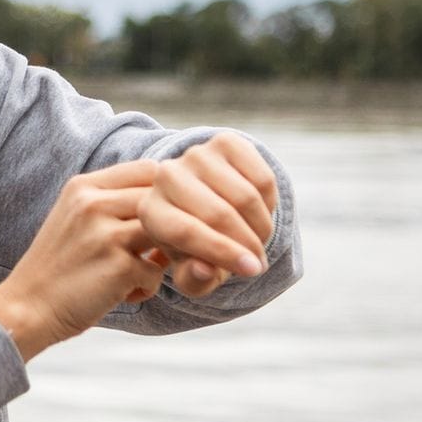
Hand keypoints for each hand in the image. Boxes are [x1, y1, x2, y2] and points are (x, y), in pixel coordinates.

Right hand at [0, 159, 174, 358]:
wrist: (26, 309)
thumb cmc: (57, 267)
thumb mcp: (73, 218)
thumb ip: (110, 202)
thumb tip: (166, 201)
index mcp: (83, 186)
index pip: (147, 169)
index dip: (163, 194)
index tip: (160, 218)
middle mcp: (93, 204)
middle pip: (161, 200)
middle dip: (168, 226)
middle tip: (156, 251)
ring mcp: (106, 235)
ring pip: (166, 233)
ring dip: (162, 256)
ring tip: (140, 271)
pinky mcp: (119, 267)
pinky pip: (156, 271)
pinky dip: (146, 287)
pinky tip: (123, 294)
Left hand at [137, 132, 278, 298]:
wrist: (211, 205)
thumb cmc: (198, 248)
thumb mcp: (193, 273)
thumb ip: (195, 279)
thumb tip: (205, 270)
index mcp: (150, 211)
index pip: (186, 232)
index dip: (223, 253)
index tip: (253, 270)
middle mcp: (166, 176)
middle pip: (219, 214)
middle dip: (248, 244)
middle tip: (258, 262)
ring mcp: (196, 155)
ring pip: (245, 197)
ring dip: (262, 227)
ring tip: (259, 240)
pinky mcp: (225, 142)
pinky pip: (262, 179)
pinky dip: (270, 204)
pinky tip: (260, 214)